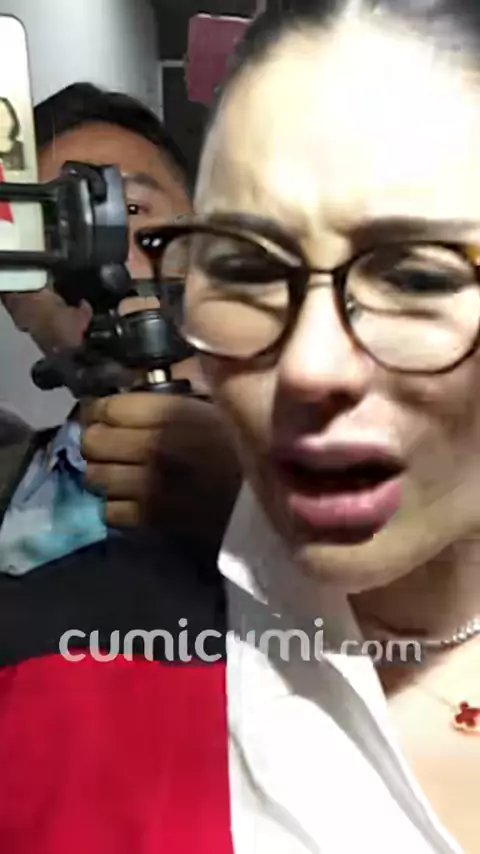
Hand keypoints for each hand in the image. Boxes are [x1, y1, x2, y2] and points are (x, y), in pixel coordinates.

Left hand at [80, 391, 241, 554]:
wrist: (266, 502)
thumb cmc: (240, 448)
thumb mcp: (212, 405)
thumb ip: (172, 396)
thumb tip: (135, 389)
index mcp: (169, 412)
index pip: (106, 407)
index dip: (100, 409)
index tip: (106, 413)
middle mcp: (152, 447)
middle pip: (92, 442)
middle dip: (96, 441)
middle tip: (109, 444)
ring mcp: (147, 486)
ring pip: (95, 477)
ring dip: (104, 474)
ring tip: (119, 472)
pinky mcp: (150, 519)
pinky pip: (109, 511)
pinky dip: (115, 505)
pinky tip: (131, 499)